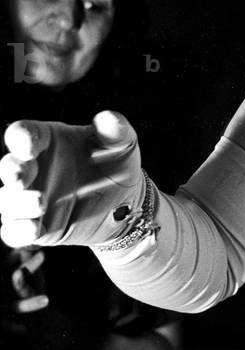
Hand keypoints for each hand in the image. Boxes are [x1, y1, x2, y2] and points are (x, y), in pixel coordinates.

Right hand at [0, 112, 144, 248]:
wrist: (127, 202)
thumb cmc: (116, 163)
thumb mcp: (122, 143)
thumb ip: (115, 130)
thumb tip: (108, 118)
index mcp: (47, 141)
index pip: (24, 134)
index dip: (20, 137)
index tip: (27, 144)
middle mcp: (33, 168)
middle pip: (9, 167)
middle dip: (12, 171)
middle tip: (21, 176)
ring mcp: (30, 198)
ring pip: (7, 201)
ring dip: (18, 203)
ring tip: (40, 202)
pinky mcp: (36, 226)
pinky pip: (14, 231)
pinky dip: (18, 231)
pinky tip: (33, 229)